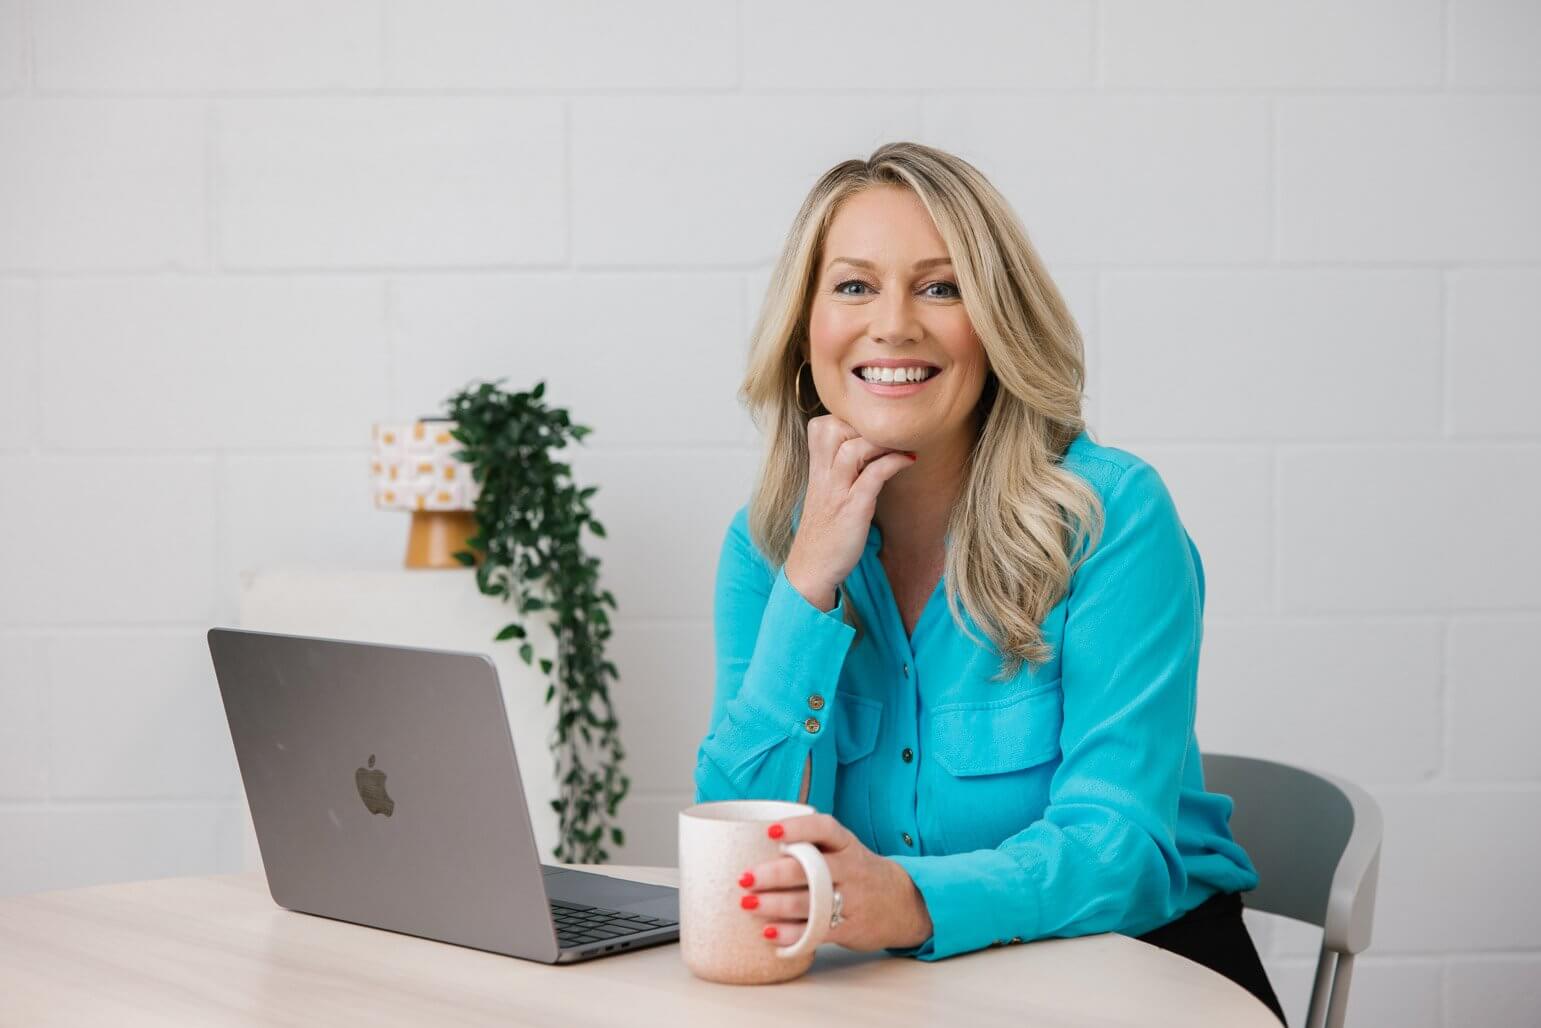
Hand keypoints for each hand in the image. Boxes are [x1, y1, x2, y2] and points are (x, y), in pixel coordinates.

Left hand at [735, 813, 933, 951]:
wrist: (904, 903)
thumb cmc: (859, 873)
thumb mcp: (845, 851)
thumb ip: (813, 847)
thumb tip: (754, 845)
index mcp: (847, 845)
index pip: (825, 829)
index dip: (797, 828)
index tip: (770, 831)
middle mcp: (851, 869)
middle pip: (810, 869)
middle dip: (773, 874)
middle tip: (745, 878)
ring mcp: (853, 900)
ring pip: (810, 902)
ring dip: (775, 905)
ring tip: (748, 904)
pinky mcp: (850, 927)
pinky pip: (817, 931)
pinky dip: (791, 934)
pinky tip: (769, 933)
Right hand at [785, 414, 915, 609]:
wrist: (810, 569)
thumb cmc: (824, 532)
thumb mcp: (826, 494)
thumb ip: (839, 470)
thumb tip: (869, 451)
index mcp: (816, 469)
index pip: (822, 425)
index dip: (847, 419)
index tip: (870, 428)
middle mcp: (823, 475)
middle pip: (834, 427)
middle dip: (863, 423)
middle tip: (888, 433)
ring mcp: (837, 491)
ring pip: (854, 447)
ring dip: (882, 441)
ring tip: (902, 444)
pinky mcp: (853, 509)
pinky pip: (873, 475)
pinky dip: (893, 462)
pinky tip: (908, 461)